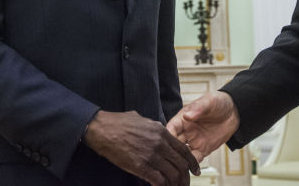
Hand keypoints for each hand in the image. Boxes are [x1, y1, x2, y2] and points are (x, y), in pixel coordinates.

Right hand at [83, 110, 199, 185]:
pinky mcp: (140, 166)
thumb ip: (155, 129)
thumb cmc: (120, 123)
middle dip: (185, 177)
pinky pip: (158, 180)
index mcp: (162, 131)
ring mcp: (151, 155)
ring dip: (175, 184)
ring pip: (171, 174)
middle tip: (186, 184)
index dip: (192, 162)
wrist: (103, 129)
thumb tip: (161, 133)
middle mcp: (159, 143)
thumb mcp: (143, 120)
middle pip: (180, 164)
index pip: (184, 150)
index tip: (195, 170)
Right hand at [167, 91, 239, 161]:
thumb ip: (198, 108)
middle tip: (171, 160)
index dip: (168, 136)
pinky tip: (193, 170)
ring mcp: (194, 141)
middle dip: (171, 152)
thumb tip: (187, 116)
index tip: (165, 143)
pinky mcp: (203, 149)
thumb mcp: (209, 102)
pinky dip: (193, 165)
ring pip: (182, 154)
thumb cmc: (218, 102)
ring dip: (181, 161)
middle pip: (174, 143)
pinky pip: (195, 159)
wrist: (234, 112)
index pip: (171, 128)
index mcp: (183, 118)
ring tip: (181, 168)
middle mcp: (185, 131)